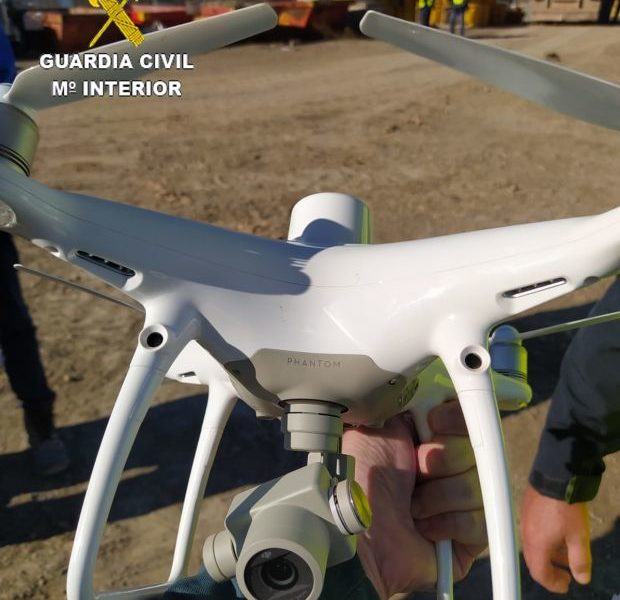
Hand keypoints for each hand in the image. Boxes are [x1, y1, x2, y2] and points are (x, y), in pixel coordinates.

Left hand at [342, 401, 486, 598]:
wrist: (359, 533)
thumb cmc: (362, 481)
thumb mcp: (375, 428)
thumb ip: (403, 401)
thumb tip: (420, 376)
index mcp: (431, 436)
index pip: (467, 414)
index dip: (453, 418)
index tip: (431, 422)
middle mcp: (452, 464)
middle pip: (477, 447)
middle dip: (437, 459)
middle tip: (412, 470)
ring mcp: (466, 498)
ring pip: (475, 483)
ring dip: (434, 496)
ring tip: (411, 505)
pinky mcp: (474, 533)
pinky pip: (478, 519)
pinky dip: (443, 522)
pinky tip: (423, 526)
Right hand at [520, 483, 590, 592]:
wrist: (555, 476)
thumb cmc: (567, 508)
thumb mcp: (579, 536)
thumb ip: (580, 560)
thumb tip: (582, 578)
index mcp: (537, 545)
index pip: (540, 573)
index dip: (553, 583)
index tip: (566, 584)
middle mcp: (526, 534)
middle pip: (534, 560)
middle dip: (549, 570)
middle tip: (566, 573)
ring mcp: (524, 520)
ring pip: (533, 545)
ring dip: (548, 554)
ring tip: (566, 553)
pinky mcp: (526, 508)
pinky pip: (532, 532)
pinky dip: (544, 540)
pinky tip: (557, 534)